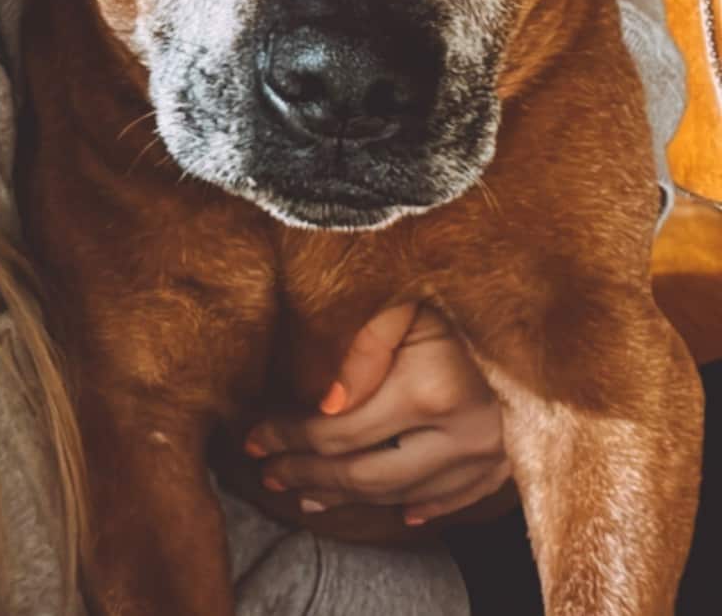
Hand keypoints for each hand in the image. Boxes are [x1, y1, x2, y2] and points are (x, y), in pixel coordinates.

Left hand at [244, 302, 511, 525]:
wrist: (540, 293)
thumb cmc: (458, 281)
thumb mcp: (405, 294)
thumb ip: (362, 344)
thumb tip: (325, 404)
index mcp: (430, 390)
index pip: (340, 433)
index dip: (290, 438)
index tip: (254, 438)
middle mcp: (463, 433)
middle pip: (368, 476)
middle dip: (309, 477)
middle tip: (268, 475)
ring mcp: (491, 453)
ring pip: (407, 495)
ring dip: (352, 499)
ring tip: (307, 495)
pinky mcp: (511, 457)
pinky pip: (458, 497)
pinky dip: (420, 507)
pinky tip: (393, 513)